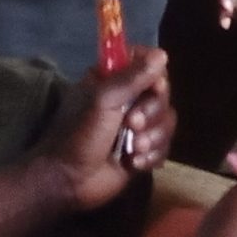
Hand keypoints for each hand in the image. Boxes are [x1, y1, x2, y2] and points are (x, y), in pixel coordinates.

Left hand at [38, 50, 174, 212]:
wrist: (69, 181)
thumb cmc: (79, 135)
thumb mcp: (103, 100)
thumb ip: (132, 77)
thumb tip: (162, 54)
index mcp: (112, 80)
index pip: (146, 64)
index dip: (155, 75)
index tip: (153, 87)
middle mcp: (126, 100)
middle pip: (162, 95)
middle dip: (151, 113)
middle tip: (131, 124)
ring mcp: (136, 127)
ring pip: (167, 122)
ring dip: (152, 137)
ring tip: (134, 149)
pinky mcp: (142, 151)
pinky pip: (164, 147)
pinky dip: (152, 156)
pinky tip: (135, 164)